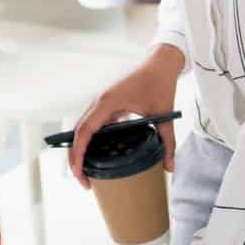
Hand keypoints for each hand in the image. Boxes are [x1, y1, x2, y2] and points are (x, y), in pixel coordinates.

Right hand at [69, 45, 183, 187]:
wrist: (159, 62)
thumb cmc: (159, 83)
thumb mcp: (164, 115)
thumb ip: (167, 142)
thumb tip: (169, 167)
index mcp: (107, 103)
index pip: (84, 132)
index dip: (78, 155)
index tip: (81, 174)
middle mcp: (98, 103)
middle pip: (77, 134)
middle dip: (75, 159)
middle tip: (84, 182)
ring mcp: (100, 103)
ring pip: (81, 130)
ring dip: (79, 150)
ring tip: (86, 173)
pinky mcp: (105, 105)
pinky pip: (90, 125)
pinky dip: (88, 142)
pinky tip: (96, 156)